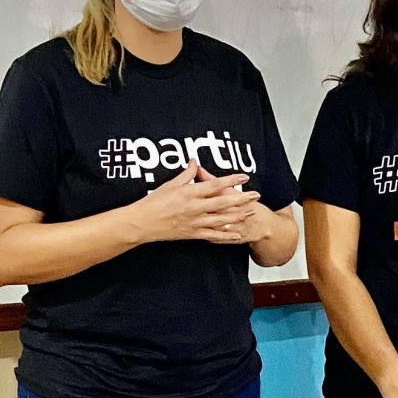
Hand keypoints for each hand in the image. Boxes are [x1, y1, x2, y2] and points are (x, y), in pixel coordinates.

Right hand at [128, 161, 259, 243]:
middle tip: (255, 195)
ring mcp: (195, 222)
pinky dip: (226, 235)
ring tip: (251, 211)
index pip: (215, 185)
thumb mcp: (170, 185)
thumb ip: (186, 175)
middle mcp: (195, 207)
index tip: (244, 176)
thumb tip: (195, 162)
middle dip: (242, 199)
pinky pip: (213, 235)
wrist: (142, 224)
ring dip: (238, 215)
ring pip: (222, 219)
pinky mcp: (193, 234)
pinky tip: (237, 234)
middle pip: (224, 202)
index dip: (231, 180)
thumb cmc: (153, 203)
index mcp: (189, 193)